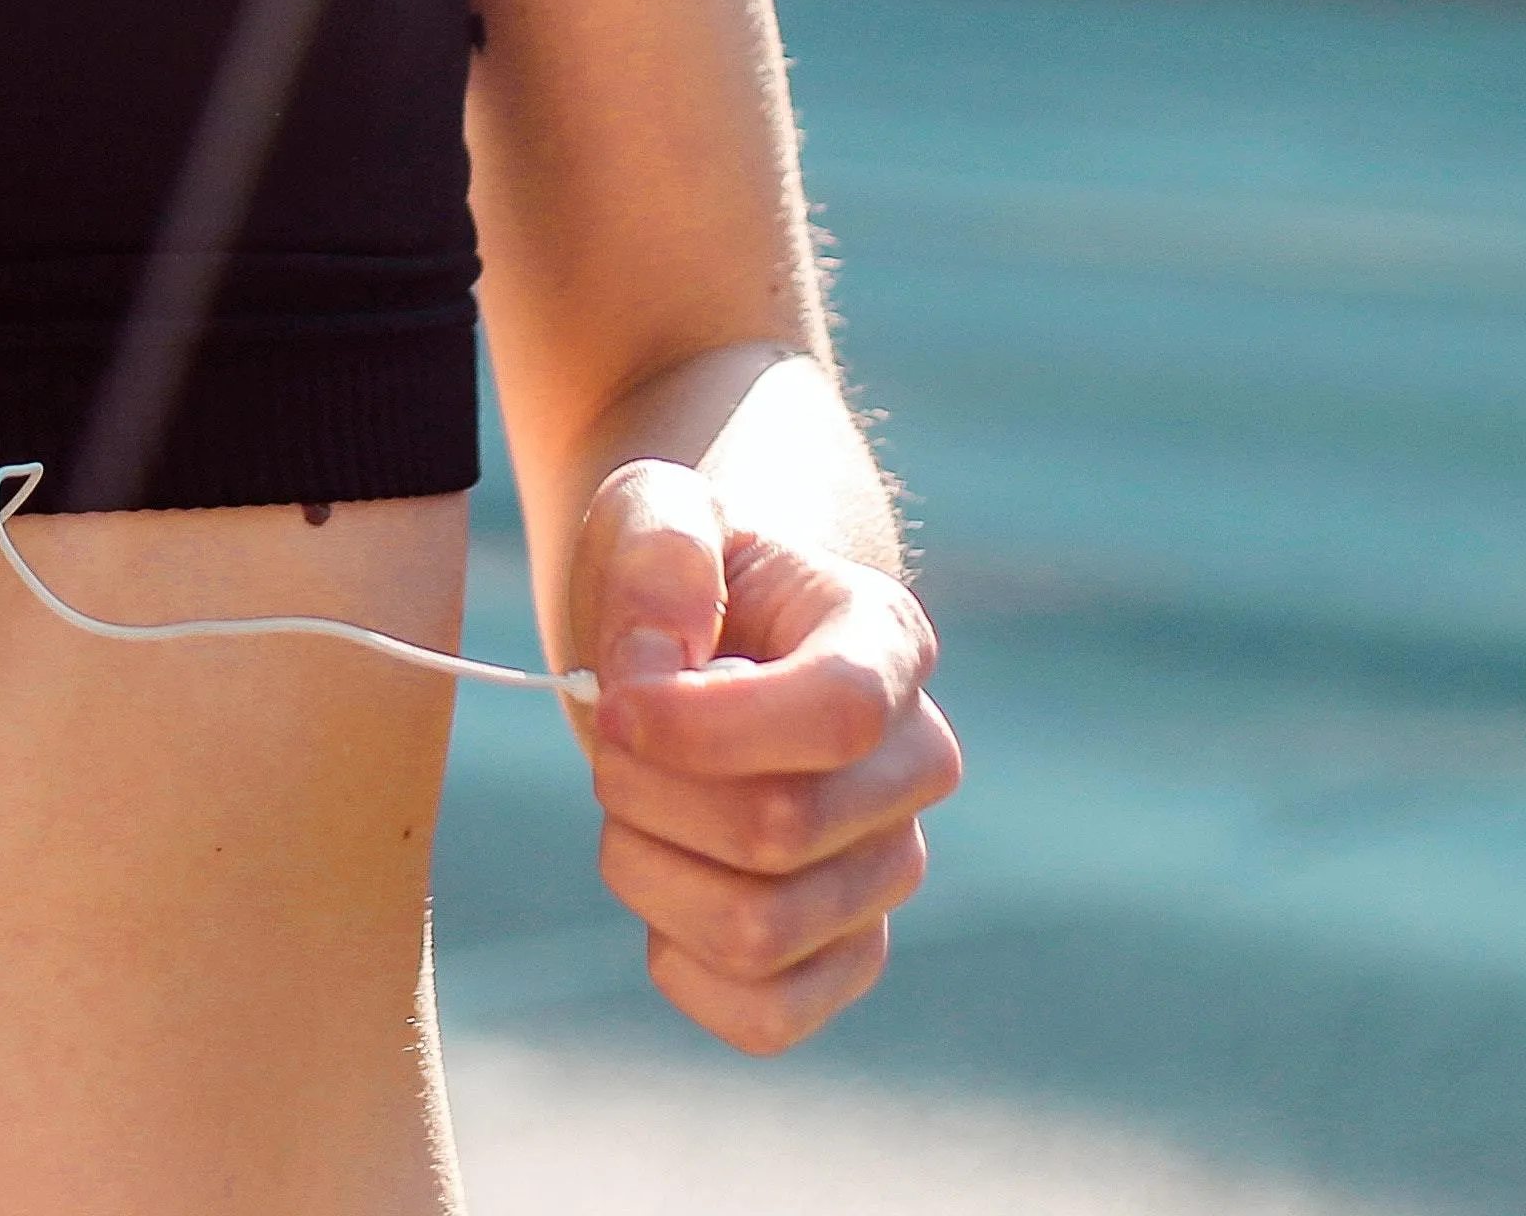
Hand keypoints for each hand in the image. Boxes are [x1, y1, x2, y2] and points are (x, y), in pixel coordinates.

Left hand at [567, 457, 959, 1052]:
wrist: (695, 641)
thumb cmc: (679, 573)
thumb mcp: (652, 508)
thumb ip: (661, 545)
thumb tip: (667, 662)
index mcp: (884, 641)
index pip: (839, 714)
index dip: (705, 728)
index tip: (620, 702)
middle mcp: (914, 764)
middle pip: (779, 830)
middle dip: (647, 789)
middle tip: (611, 739)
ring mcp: (887, 869)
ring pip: (760, 930)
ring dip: (647, 871)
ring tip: (632, 806)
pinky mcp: (846, 955)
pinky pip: (769, 1017)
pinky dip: (681, 965)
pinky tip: (660, 889)